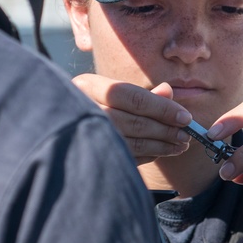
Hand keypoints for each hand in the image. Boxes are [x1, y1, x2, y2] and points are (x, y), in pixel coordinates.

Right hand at [72, 74, 191, 164]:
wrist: (56, 127)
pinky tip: (162, 152)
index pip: (130, 95)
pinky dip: (148, 155)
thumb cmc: (92, 104)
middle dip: (165, 129)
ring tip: (180, 145)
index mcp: (87, 86)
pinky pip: (126, 156)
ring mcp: (82, 134)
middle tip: (186, 134)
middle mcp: (82, 108)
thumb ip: (141, 94)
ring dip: (161, 145)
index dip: (161, 107)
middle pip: (133, 121)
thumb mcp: (112, 92)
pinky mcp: (88, 155)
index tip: (185, 117)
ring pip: (131, 141)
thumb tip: (168, 90)